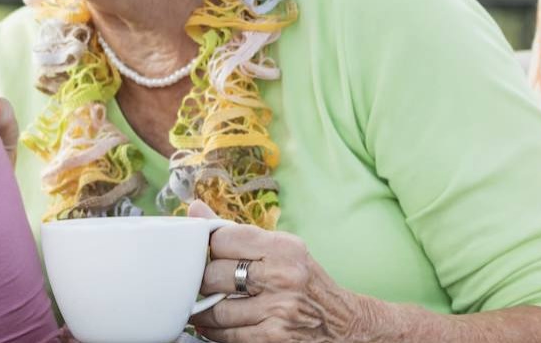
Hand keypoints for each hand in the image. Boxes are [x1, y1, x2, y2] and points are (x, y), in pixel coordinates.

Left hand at [187, 202, 377, 342]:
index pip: (223, 239)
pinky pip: (226, 335)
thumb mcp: (283, 250)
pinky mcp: (272, 339)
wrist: (345, 325)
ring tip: (205, 306)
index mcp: (285, 248)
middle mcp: (283, 277)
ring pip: (215, 310)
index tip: (209, 254)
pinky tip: (217, 325)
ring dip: (204, 310)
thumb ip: (238, 233)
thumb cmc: (305, 283)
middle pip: (214, 275)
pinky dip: (214, 331)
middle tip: (206, 283)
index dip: (209, 247)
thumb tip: (195, 210)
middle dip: (205, 282)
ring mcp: (278, 311)